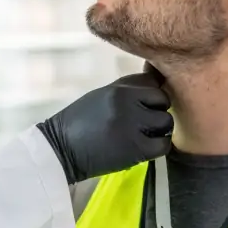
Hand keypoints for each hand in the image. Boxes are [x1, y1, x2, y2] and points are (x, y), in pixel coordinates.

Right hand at [37, 69, 172, 183]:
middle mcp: (129, 103)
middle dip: (156, 109)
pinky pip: (162, 144)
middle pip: (162, 100)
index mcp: (119, 88)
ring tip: (144, 135)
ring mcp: (134, 126)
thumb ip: (128, 89)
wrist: (61, 148)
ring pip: (166, 121)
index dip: (151, 93)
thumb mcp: (102, 95)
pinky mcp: (137, 149)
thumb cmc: (80, 121)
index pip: (153, 81)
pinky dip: (157, 146)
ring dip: (158, 129)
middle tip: (144, 121)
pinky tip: (145, 147)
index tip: (145, 103)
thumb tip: (156, 79)